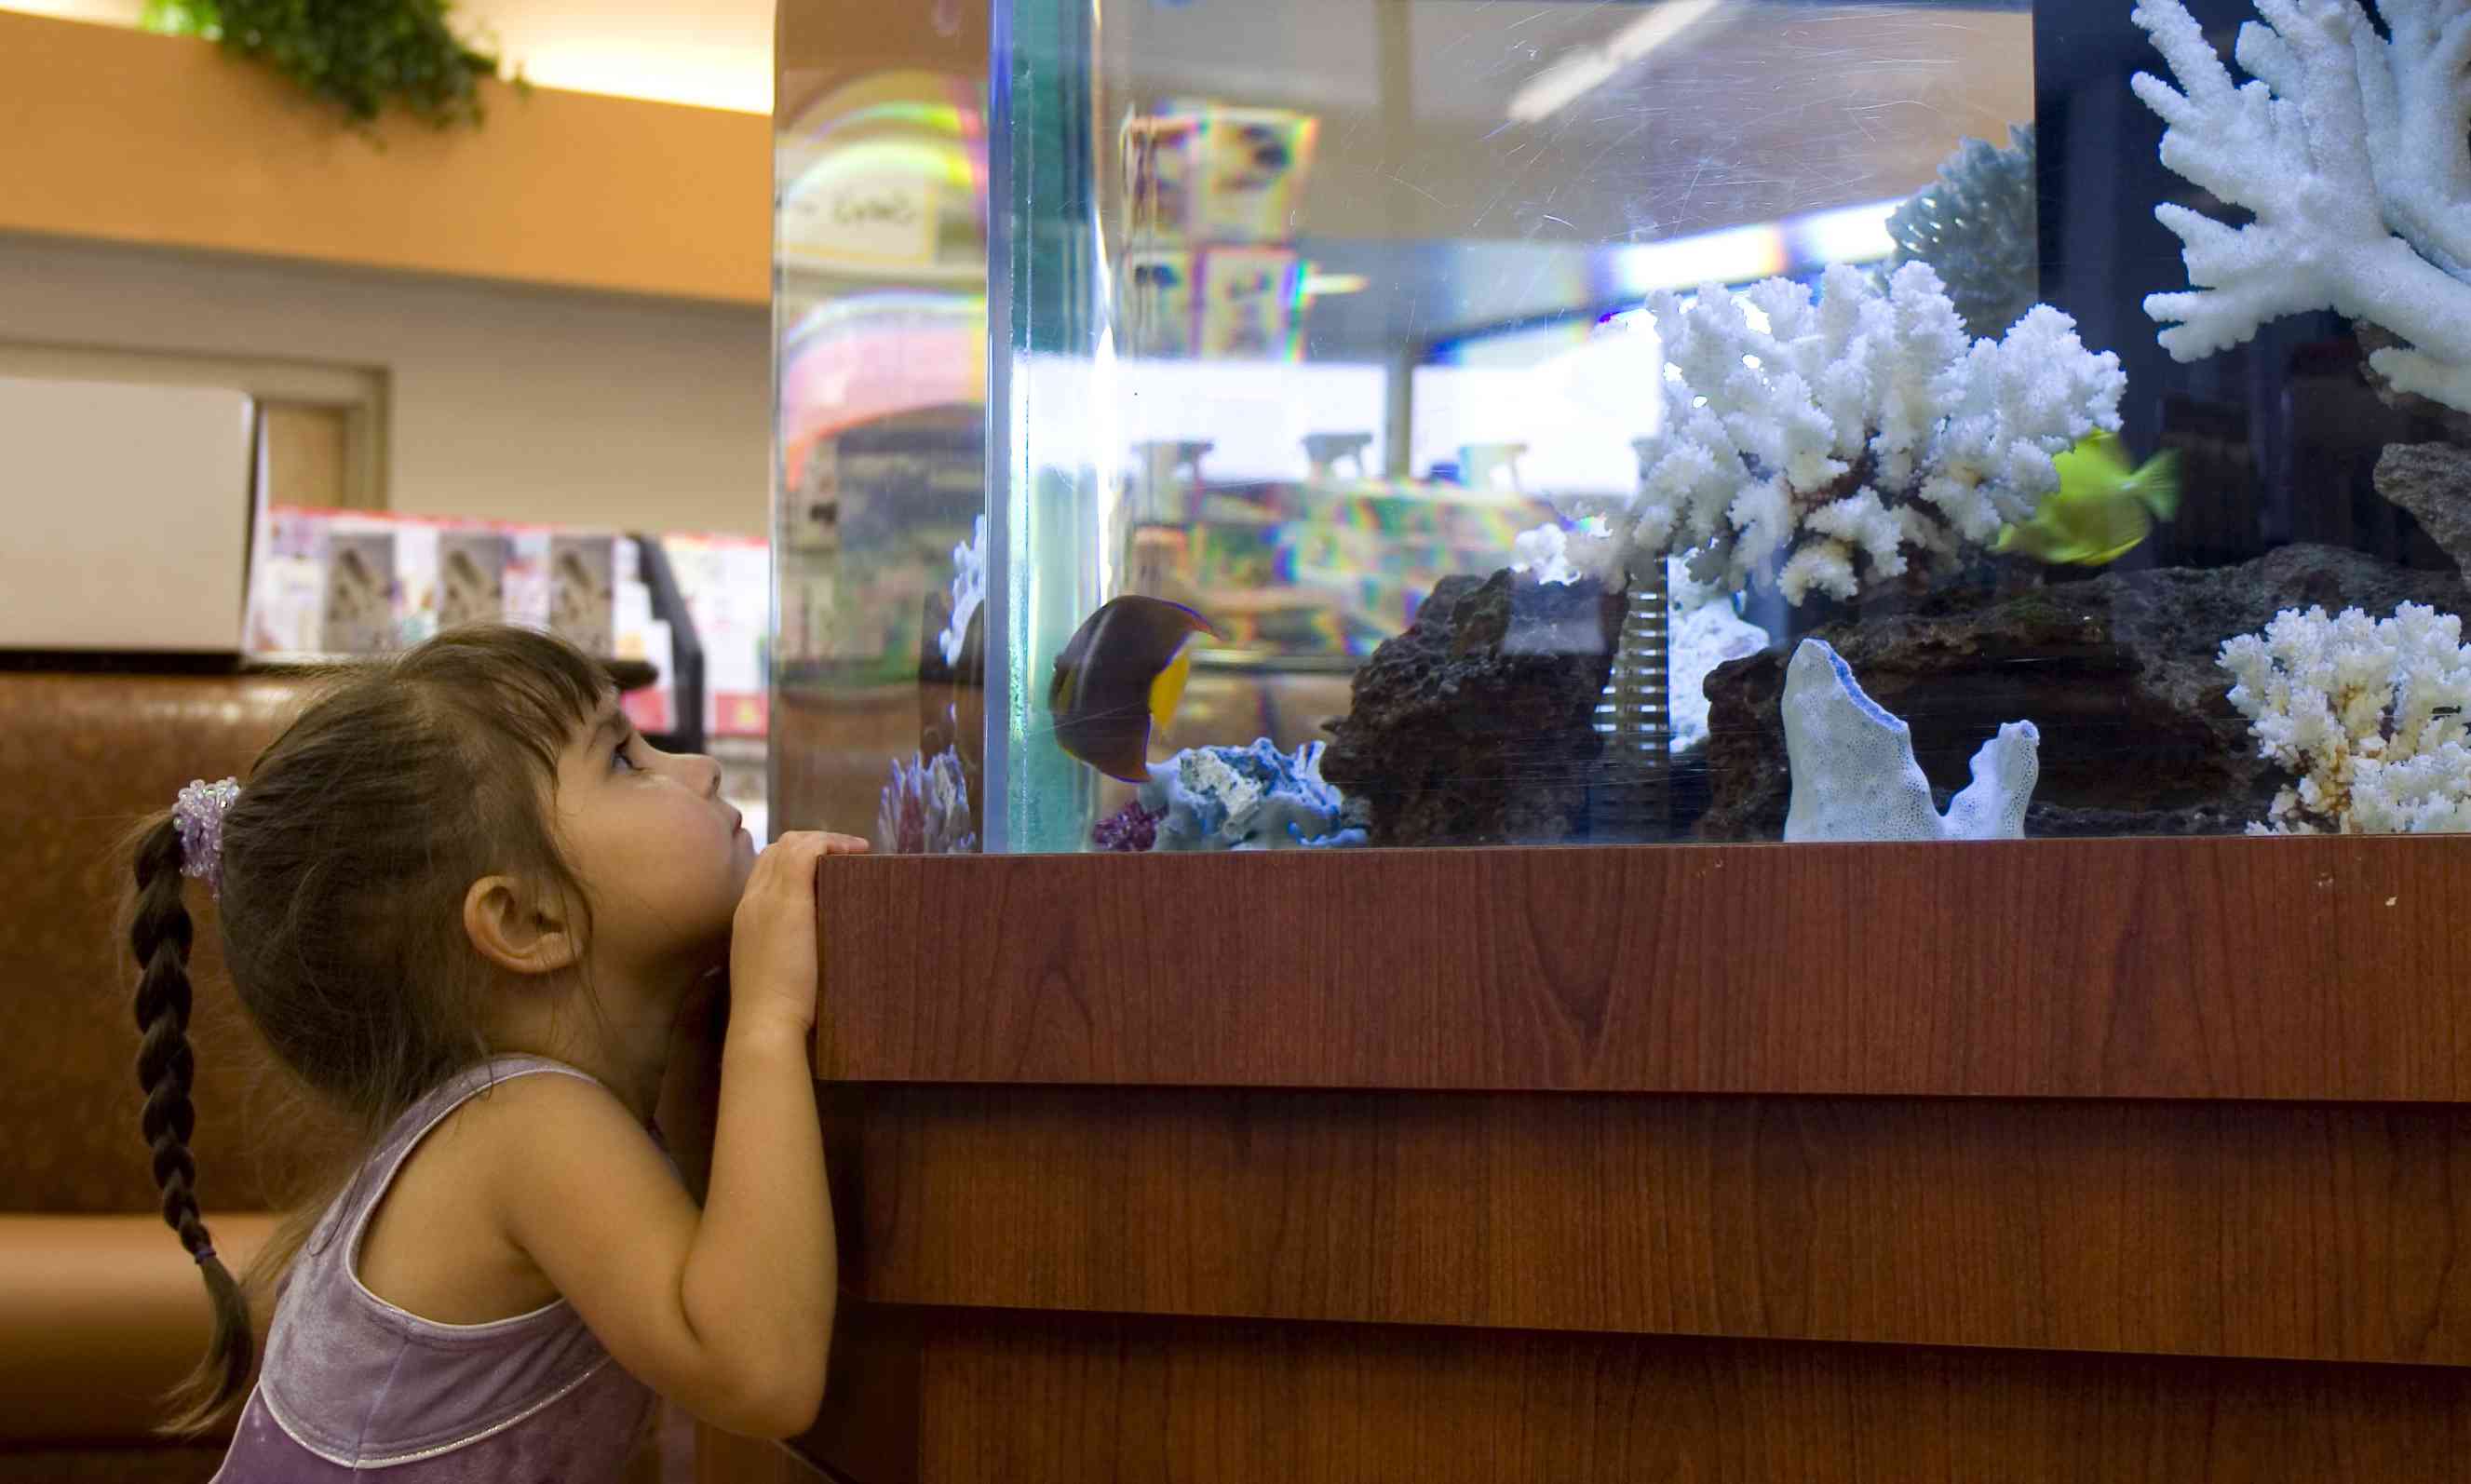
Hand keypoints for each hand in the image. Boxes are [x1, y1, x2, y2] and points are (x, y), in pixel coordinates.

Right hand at [727, 831, 867, 1032]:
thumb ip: (789, 948)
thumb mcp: (778, 969)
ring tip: (856, 853)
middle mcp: (752, 899)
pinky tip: (857, 853)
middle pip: (777, 850)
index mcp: (746, 914)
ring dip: (826, 842)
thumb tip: (820, 941)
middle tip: (846, 855)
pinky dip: (832, 844)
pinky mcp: (789, 902)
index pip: (766, 867)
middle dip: (812, 844)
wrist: (765, 1021)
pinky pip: (808, 852)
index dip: (796, 858)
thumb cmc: (776, 1009)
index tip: (828, 867)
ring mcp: (767, 898)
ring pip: (791, 844)